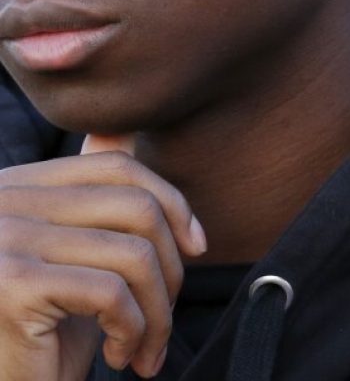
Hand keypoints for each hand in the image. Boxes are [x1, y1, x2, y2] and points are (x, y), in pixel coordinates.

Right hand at [0, 133, 205, 380]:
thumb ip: (91, 195)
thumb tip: (127, 129)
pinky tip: (118, 356)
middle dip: (170, 266)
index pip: (116, 165)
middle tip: (167, 315)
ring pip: (133, 255)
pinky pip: (111, 294)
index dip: (171, 201)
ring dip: (157, 312)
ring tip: (147, 348)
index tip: (195, 247)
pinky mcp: (14, 284)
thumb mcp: (71, 254)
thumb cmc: (40, 333)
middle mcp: (4, 200)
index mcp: (18, 184)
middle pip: (135, 206)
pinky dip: (133, 331)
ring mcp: (5, 237)